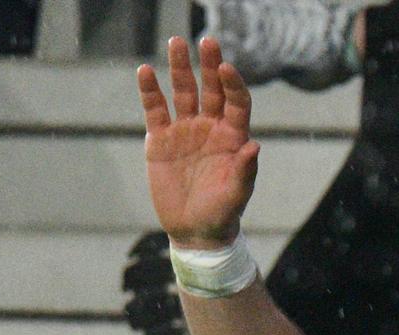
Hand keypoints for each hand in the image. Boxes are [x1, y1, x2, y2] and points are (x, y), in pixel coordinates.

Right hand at [138, 37, 258, 249]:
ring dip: (179, 68)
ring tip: (176, 42)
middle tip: (207, 40)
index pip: (236, 103)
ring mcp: (185, 131)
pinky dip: (150, 91)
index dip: (233, 85)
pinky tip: (145, 72)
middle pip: (210, 89)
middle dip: (208, 65)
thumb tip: (253, 146)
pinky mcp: (160, 139)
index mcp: (233, 137)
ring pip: (182, 92)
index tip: (226, 68)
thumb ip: (245, 170)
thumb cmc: (222, 213)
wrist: (194, 230)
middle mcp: (210, 128)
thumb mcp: (236, 195)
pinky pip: (154, 109)